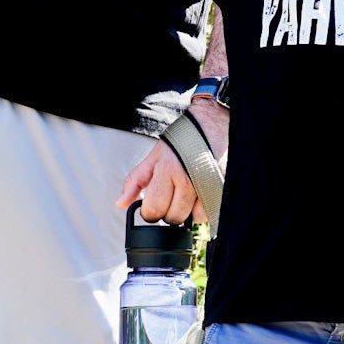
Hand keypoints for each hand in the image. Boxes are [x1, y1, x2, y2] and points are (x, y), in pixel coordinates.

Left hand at [116, 101, 227, 223]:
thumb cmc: (183, 139)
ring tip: (188, 194)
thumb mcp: (155, 156)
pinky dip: (204, 210)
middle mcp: (188, 180)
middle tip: (172, 196)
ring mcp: (207, 186)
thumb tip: (121, 204)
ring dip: (188, 212)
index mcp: (167, 171)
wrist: (213, 124)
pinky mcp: (222, 189)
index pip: (153, 210)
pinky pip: (210, 213)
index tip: (153, 205)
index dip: (150, 212)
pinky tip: (201, 195)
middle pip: (173, 218)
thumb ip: (136, 181)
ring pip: (193, 219)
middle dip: (169, 212)